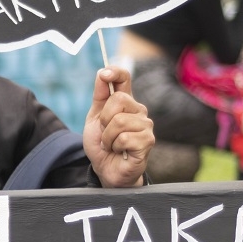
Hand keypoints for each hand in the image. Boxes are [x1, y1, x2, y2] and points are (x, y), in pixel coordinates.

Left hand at [83, 67, 153, 187]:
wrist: (106, 169)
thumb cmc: (102, 144)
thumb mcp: (94, 118)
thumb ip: (99, 96)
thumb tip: (102, 72)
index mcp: (125, 102)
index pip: (124, 78)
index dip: (115, 72)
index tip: (104, 74)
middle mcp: (139, 111)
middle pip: (118, 100)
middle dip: (104, 119)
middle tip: (105, 133)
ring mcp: (146, 125)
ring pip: (119, 121)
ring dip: (107, 137)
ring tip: (111, 144)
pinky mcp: (148, 141)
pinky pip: (124, 138)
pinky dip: (115, 146)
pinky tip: (120, 151)